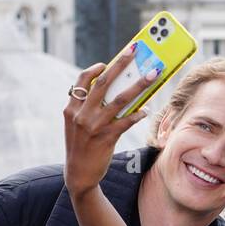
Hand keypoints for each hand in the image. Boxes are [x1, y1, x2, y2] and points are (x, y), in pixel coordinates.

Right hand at [62, 45, 157, 198]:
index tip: (106, 63)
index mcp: (71, 109)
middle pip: (104, 83)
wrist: (78, 174)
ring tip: (152, 75)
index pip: (82, 81)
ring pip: (120, 99)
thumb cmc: (81, 147)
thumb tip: (111, 92)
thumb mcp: (76, 125)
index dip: (95, 69)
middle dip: (121, 64)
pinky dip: (137, 114)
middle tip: (134, 51)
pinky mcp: (106, 138)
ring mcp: (94, 126)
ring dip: (139, 85)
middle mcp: (81, 115)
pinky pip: (126, 121)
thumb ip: (86, 109)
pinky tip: (146, 110)